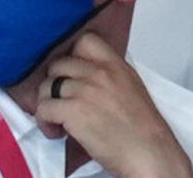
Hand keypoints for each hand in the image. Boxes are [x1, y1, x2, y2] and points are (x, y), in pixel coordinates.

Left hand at [34, 33, 192, 177]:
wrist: (148, 151)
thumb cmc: (143, 127)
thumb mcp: (132, 88)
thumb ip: (110, 77)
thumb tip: (87, 80)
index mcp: (117, 65)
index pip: (86, 41)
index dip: (72, 56)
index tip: (71, 72)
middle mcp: (100, 72)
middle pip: (59, 64)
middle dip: (54, 83)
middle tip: (60, 100)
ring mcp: (85, 90)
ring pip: (46, 86)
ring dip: (46, 104)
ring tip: (57, 120)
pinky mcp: (73, 111)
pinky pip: (43, 108)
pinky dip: (45, 122)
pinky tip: (57, 132)